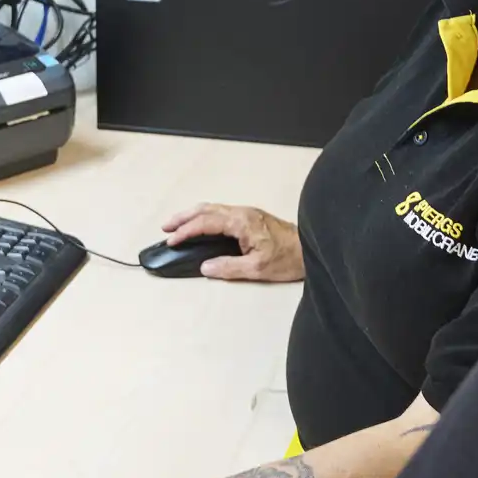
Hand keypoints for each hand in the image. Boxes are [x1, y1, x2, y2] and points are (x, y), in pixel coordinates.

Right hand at [161, 203, 303, 281]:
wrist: (311, 249)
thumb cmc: (288, 258)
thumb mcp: (257, 269)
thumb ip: (228, 267)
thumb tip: (206, 267)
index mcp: (241, 222)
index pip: (205, 223)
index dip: (185, 231)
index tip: (171, 240)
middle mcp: (242, 213)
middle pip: (206, 209)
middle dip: (183, 217)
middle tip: (166, 227)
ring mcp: (247, 213)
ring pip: (213, 208)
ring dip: (193, 215)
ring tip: (177, 225)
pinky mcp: (251, 218)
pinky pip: (221, 212)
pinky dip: (205, 217)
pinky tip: (201, 225)